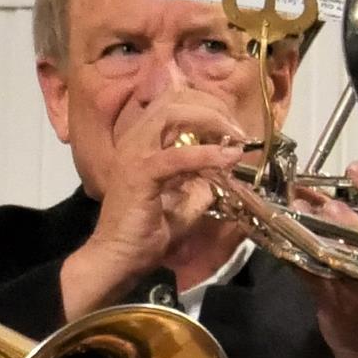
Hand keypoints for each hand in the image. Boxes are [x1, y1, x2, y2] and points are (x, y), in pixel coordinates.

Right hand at [59, 87, 251, 318]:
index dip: (207, 105)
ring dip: (212, 121)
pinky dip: (206, 155)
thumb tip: (224, 171)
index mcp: (142, 141)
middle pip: (176, 98)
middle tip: (239, 131)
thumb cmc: (146, 232)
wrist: (119, 259)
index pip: (174, 101)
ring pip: (174, 114)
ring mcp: (134, 153)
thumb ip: (201, 182)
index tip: (233, 126)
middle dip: (214, 107)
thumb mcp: (184, 202)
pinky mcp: (139, 173)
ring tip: (236, 138)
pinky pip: (177, 155)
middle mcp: (134, 139)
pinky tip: (228, 158)